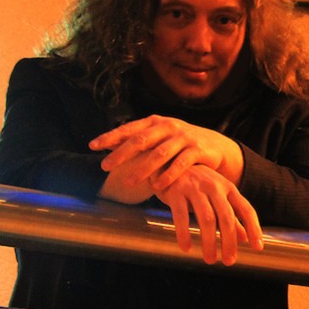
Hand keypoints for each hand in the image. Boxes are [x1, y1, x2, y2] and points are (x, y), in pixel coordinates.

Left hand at [90, 115, 243, 191]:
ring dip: (143, 168)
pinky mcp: (198, 150)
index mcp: (156, 122)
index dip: (110, 136)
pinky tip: (157, 186)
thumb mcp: (161, 137)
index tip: (92, 146)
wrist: (216, 146)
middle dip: (121, 153)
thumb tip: (106, 147)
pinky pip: (181, 164)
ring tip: (129, 182)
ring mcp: (184, 138)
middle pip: (141, 140)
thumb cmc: (181, 144)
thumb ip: (139, 140)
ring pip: (160, 153)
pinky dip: (168, 175)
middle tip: (105, 166)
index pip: (129, 129)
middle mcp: (169, 127)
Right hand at [155, 165, 262, 265]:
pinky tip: (186, 248)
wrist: (167, 162)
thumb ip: (231, 216)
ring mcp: (195, 188)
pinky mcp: (175, 191)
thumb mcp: (217, 196)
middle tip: (229, 261)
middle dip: (229, 242)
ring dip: (209, 242)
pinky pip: (180, 216)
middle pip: (227, 217)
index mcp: (228, 188)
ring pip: (206, 219)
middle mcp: (214, 186)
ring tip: (210, 260)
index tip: (258, 248)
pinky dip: (184, 234)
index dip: (254, 228)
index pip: (246, 210)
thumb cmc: (197, 184)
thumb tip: (245, 238)